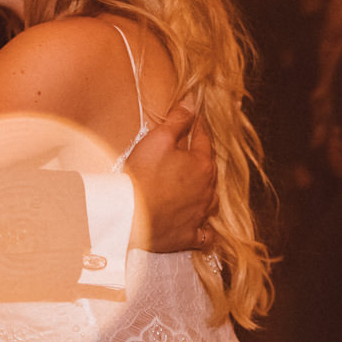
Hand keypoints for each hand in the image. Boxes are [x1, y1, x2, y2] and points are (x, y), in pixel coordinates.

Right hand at [123, 102, 216, 252]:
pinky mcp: (190, 236)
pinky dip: (204, 228)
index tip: (197, 120)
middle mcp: (208, 191)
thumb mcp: (158, 139)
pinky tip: (199, 224)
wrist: (130, 215)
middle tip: (193, 151)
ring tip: (196, 185)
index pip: (204, 140)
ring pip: (211, 200)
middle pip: (210, 169)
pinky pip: (206, 234)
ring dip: (205, 191)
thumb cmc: (142, 176)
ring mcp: (200, 215)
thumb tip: (192, 104)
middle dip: (202, 159)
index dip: (199, 128)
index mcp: (203, 165)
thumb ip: (178, 121)